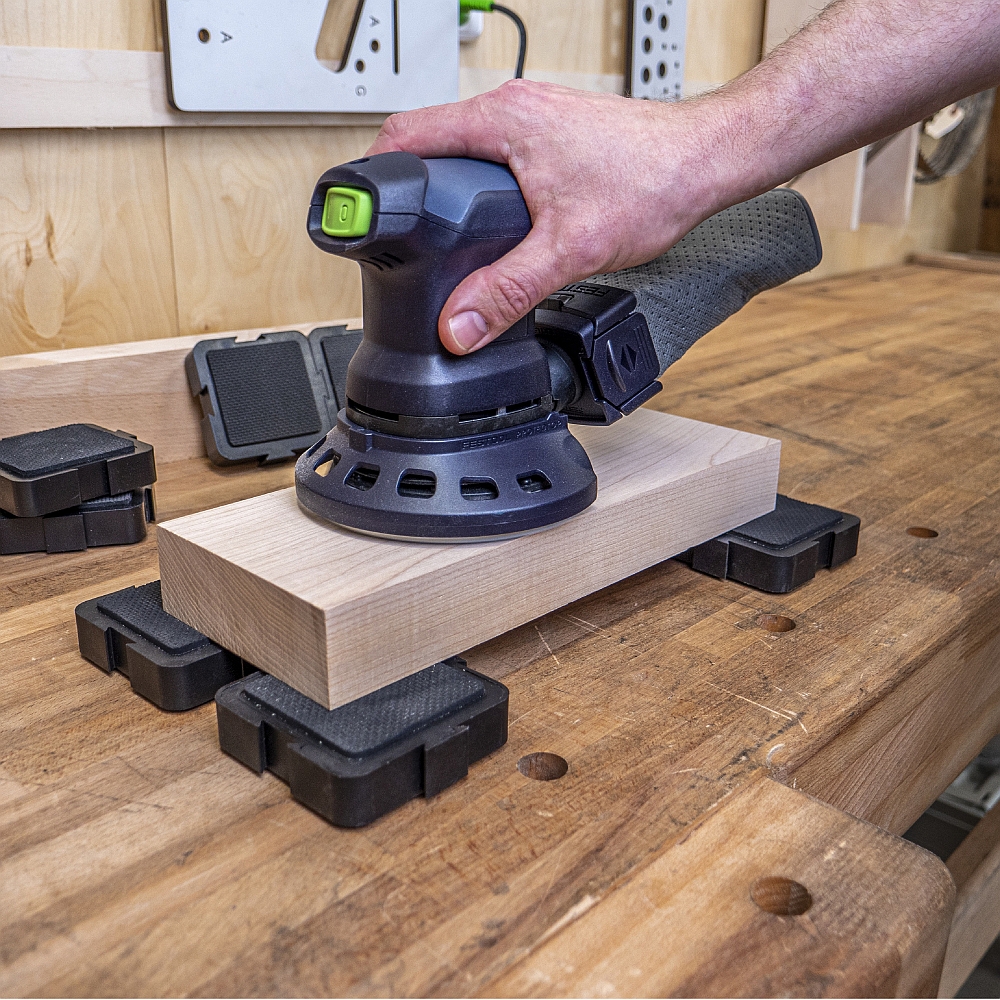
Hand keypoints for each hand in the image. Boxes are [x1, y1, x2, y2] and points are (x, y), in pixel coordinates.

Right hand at [366, 81, 735, 354]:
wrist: (706, 162)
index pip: (406, 133)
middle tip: (398, 237)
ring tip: (439, 237)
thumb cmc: (654, 181)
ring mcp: (531, 121)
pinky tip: (490, 225)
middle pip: (428, 143)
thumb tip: (460, 325)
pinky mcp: (549, 138)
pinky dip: (479, 190)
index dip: (374, 175)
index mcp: (502, 120)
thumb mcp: (570, 248)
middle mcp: (512, 111)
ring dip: (446, 192)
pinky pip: (493, 158)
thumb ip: (508, 290)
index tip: (359, 209)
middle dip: (409, 192)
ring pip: (462, 152)